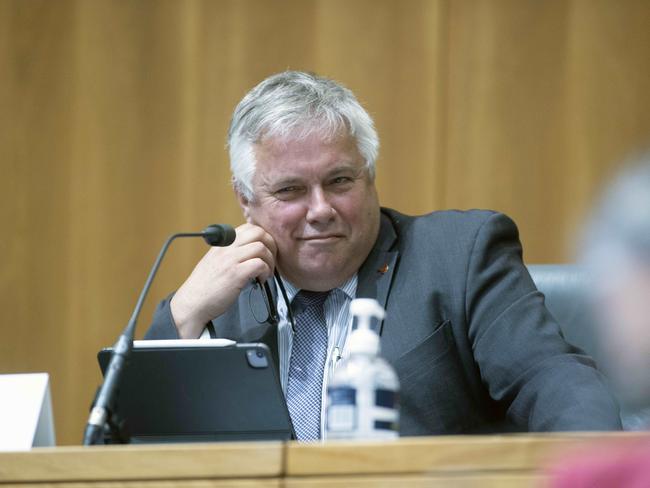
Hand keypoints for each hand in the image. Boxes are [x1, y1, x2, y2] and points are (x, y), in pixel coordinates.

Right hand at [170, 223, 275, 337]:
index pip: (249, 227)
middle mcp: (226, 247)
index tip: (265, 250)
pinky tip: (261, 280)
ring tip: (266, 272)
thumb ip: (230, 252)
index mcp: (222, 243)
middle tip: (270, 259)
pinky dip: (266, 272)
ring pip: (261, 247)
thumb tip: (251, 250)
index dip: (262, 237)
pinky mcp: (235, 274)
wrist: (192, 303)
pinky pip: (259, 264)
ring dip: (270, 260)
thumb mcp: (215, 260)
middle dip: (271, 245)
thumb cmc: (205, 286)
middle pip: (258, 232)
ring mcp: (230, 259)